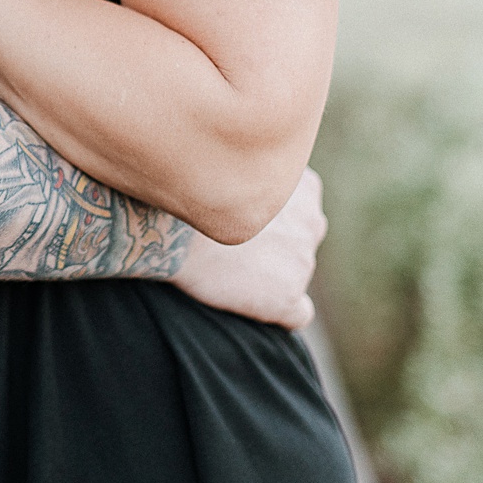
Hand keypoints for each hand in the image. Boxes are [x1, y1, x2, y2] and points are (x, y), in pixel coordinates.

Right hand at [169, 167, 327, 328]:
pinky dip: (277, 311)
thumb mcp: (234, 167)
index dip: (273, 218)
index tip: (245, 222)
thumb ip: (255, 179)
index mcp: (303, 187)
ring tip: (229, 270)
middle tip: (235, 247)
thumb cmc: (191, 193)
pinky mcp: (286, 299)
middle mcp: (312, 223)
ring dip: (271, 274)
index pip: (303, 208)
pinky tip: (249, 303)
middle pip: (302, 240)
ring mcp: (302, 263)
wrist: (171, 231)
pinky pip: (298, 314)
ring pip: (296, 273)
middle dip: (278, 245)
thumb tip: (252, 188)